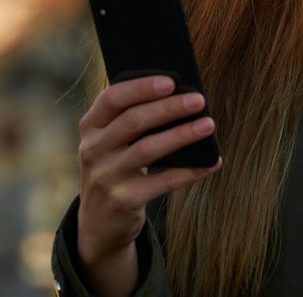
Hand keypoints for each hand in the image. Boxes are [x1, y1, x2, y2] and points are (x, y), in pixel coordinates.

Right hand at [76, 75, 221, 296]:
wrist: (99, 222)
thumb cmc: (116, 166)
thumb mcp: (111, 141)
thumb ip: (132, 118)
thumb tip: (180, 95)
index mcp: (91, 126)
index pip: (111, 98)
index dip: (141, 88)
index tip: (171, 81)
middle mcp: (94, 149)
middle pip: (133, 121)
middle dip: (168, 108)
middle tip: (199, 99)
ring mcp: (106, 176)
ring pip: (148, 149)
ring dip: (182, 135)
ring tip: (209, 125)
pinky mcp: (124, 200)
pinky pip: (163, 183)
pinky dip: (190, 172)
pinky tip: (211, 162)